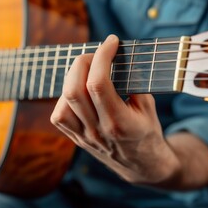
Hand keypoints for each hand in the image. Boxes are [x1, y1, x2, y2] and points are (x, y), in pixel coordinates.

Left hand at [51, 35, 179, 183]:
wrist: (143, 166)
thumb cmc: (148, 134)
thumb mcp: (148, 107)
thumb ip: (133, 82)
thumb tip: (116, 57)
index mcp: (119, 123)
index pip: (99, 83)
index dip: (102, 56)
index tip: (111, 41)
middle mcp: (97, 131)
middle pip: (74, 90)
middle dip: (82, 63)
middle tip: (95, 54)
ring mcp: (84, 137)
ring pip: (63, 103)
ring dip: (72, 79)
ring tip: (86, 72)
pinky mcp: (77, 139)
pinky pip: (59, 116)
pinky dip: (64, 98)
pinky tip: (78, 92)